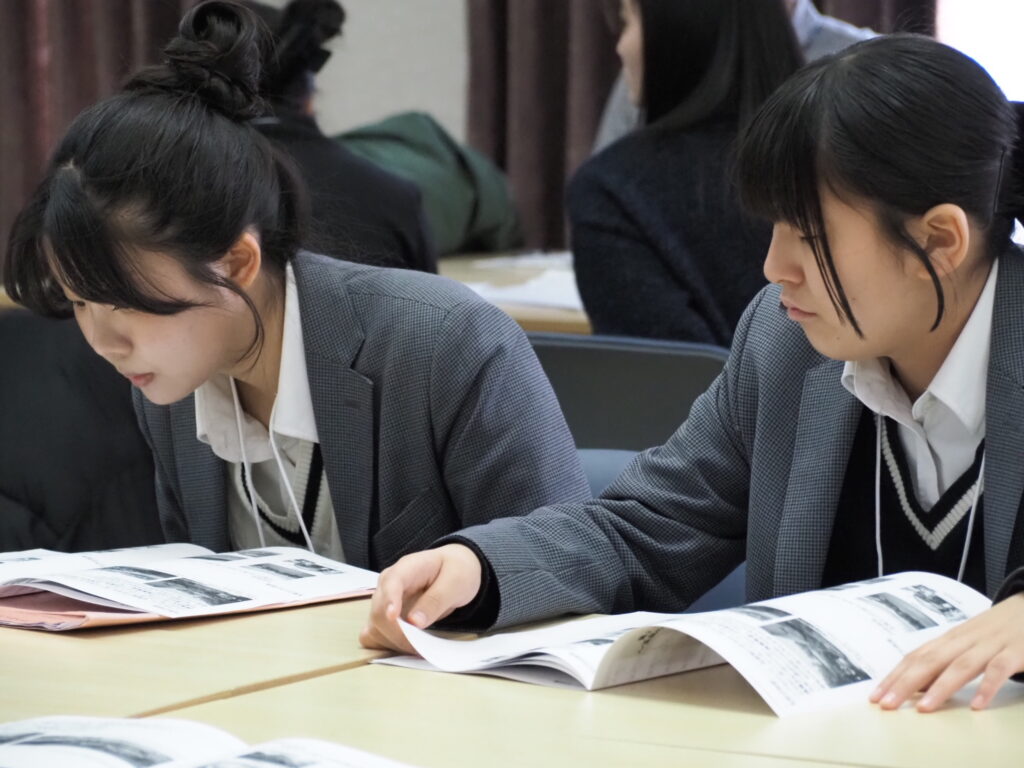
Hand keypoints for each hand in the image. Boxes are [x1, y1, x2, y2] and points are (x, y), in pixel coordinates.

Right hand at [359, 544, 482, 653]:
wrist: (454, 570)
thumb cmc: (456, 571)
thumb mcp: (456, 581)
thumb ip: (436, 600)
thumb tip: (415, 622)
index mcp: (408, 567)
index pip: (392, 581)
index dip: (390, 600)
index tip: (393, 617)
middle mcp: (388, 583)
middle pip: (379, 610)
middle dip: (398, 633)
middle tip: (422, 646)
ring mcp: (383, 599)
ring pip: (374, 626)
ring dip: (393, 642)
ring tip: (419, 647)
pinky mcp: (383, 616)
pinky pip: (373, 634)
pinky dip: (386, 644)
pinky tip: (406, 647)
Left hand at [870, 593, 1023, 711]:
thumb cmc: (995, 630)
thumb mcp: (966, 642)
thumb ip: (944, 660)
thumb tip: (917, 685)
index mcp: (949, 639)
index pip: (915, 657)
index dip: (895, 676)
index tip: (876, 696)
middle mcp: (964, 640)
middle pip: (930, 661)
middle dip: (905, 683)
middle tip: (887, 705)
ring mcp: (990, 645)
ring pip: (961, 666)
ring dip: (940, 687)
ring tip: (923, 708)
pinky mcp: (1015, 652)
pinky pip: (999, 670)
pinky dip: (988, 687)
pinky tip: (976, 705)